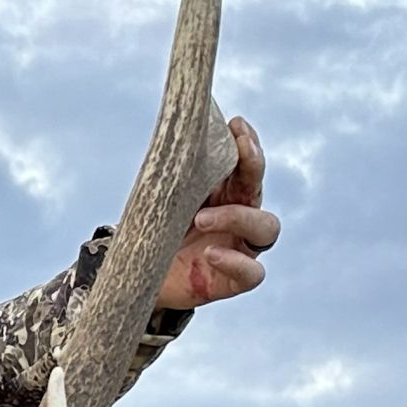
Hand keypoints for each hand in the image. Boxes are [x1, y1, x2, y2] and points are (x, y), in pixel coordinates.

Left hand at [156, 116, 278, 308]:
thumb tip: (173, 136)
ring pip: (266, 228)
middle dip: (253, 167)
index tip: (236, 125)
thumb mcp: (162, 200)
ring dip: (237, 217)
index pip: (247, 166)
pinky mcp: (233, 281)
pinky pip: (253, 272)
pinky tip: (209, 253)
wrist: (140, 277)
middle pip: (259, 190)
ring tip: (201, 218)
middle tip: (237, 151)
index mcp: (225, 194)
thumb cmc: (155, 234)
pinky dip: (235, 261)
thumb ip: (173, 176)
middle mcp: (239, 218)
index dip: (249, 145)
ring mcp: (240, 249)